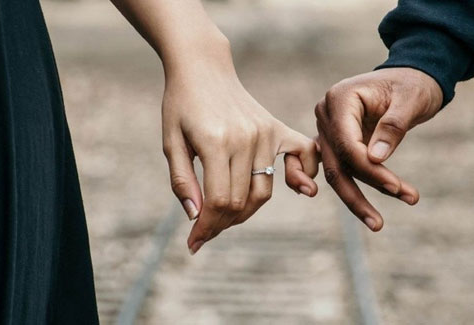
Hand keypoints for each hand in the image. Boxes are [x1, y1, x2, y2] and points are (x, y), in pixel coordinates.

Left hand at [163, 58, 318, 254]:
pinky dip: (303, 175)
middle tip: (205, 230)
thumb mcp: (171, 142)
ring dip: (245, 211)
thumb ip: (182, 180)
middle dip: (221, 224)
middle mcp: (246, 139)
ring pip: (263, 190)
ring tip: (225, 215)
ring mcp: (266, 133)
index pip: (219, 201)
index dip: (206, 228)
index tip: (194, 243)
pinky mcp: (277, 128)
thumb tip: (196, 216)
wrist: (203, 68)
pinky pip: (303, 155)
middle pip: (242, 201)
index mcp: (215, 142)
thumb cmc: (181, 104)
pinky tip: (298, 188)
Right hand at [315, 67, 442, 230]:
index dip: (369, 169)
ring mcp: (327, 129)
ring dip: (356, 199)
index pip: (347, 144)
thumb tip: (376, 159)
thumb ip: (393, 126)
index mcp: (339, 98)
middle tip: (379, 223)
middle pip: (336, 163)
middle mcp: (326, 114)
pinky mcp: (335, 142)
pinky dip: (347, 189)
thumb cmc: (412, 84)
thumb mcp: (410, 100)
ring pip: (336, 172)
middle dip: (358, 194)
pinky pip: (336, 169)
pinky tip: (356, 211)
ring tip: (378, 223)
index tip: (396, 187)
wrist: (411, 77)